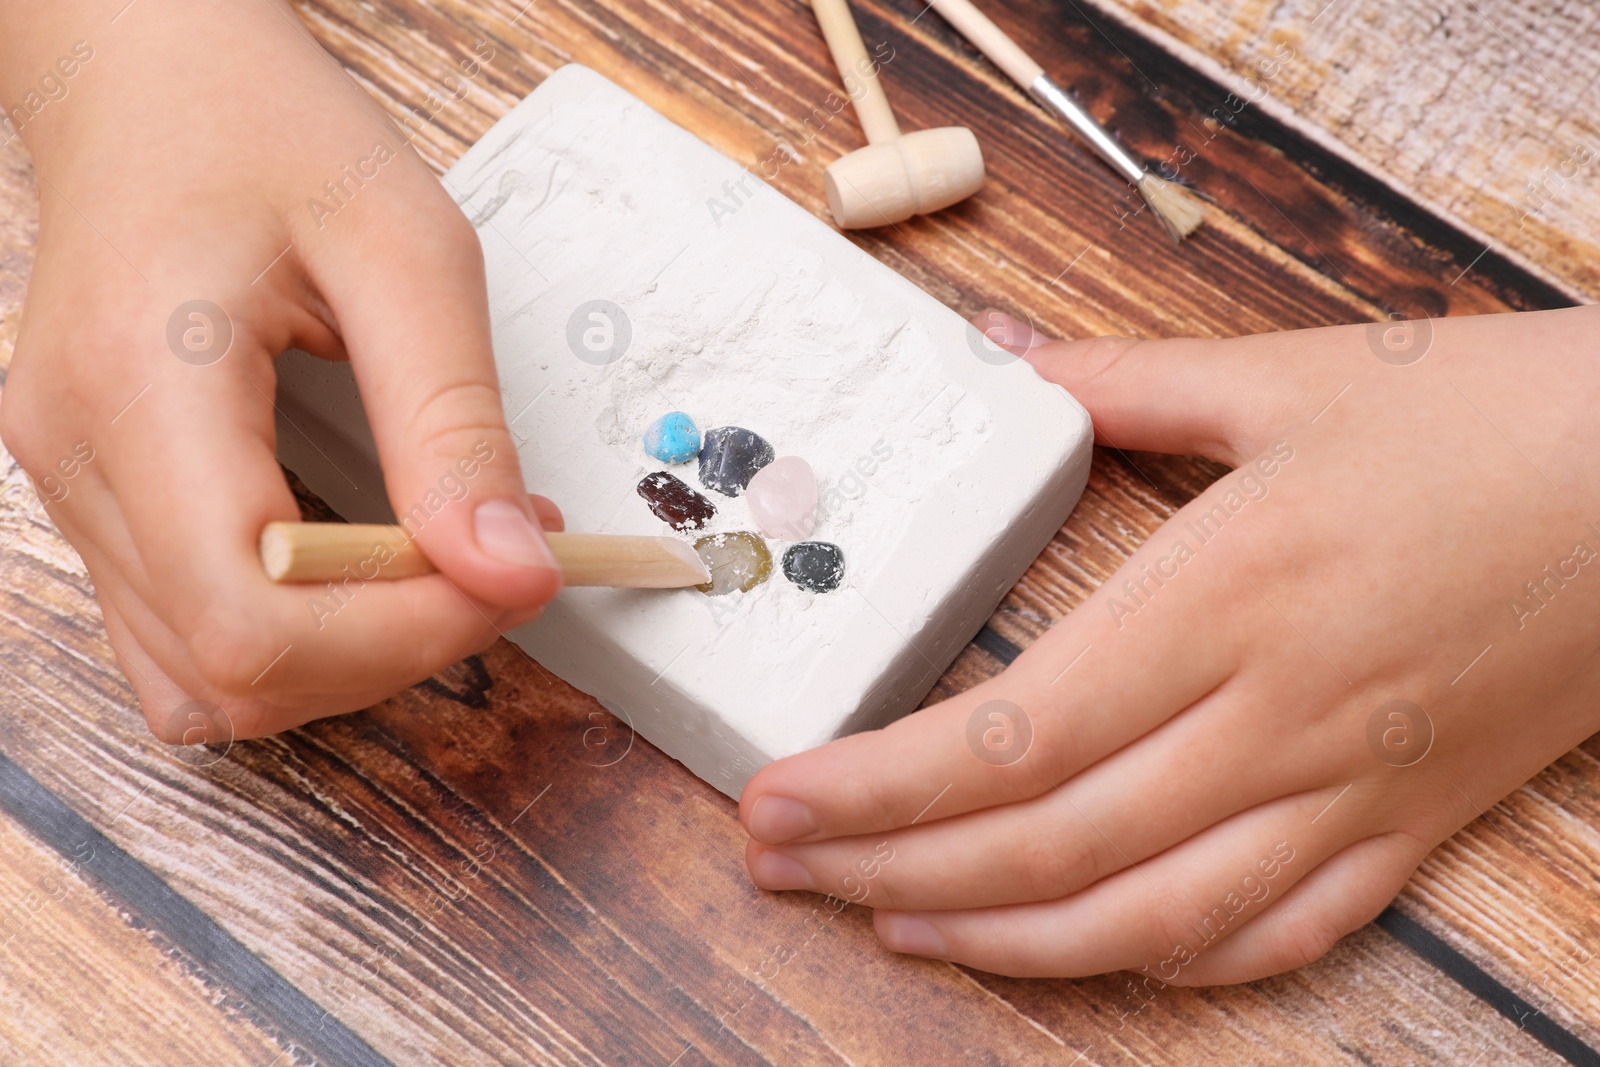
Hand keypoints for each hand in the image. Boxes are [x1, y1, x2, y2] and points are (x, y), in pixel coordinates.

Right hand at [0, 1, 559, 740]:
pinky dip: (294, 637)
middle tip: (498, 559)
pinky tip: (365, 568)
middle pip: (237, 671)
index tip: (510, 575)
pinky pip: (187, 638)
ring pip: (208, 681)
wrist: (154, 82)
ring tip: (439, 556)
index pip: (253, 622)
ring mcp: (72, 487)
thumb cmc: (264, 132)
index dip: (401, 636)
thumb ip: (456, 421)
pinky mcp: (97, 498)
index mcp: (140, 386)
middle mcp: (78, 457)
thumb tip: (505, 566)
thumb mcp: (406, 251)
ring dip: (351, 654)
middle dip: (398, 645)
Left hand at [739, 304, 1599, 981]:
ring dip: (1004, 939)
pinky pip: (1276, 933)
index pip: (1010, 735)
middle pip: (1048, 843)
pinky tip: (1084, 950)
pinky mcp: (1409, 827)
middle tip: (786, 869)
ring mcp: (1349, 792)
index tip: (778, 801)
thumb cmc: (1488, 417)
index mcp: (1226, 598)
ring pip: (1148, 919)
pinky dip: (1165, 961)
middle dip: (892, 868)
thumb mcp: (1290, 374)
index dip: (877, 787)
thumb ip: (1115, 380)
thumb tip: (991, 359)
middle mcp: (1275, 719)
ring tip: (896, 924)